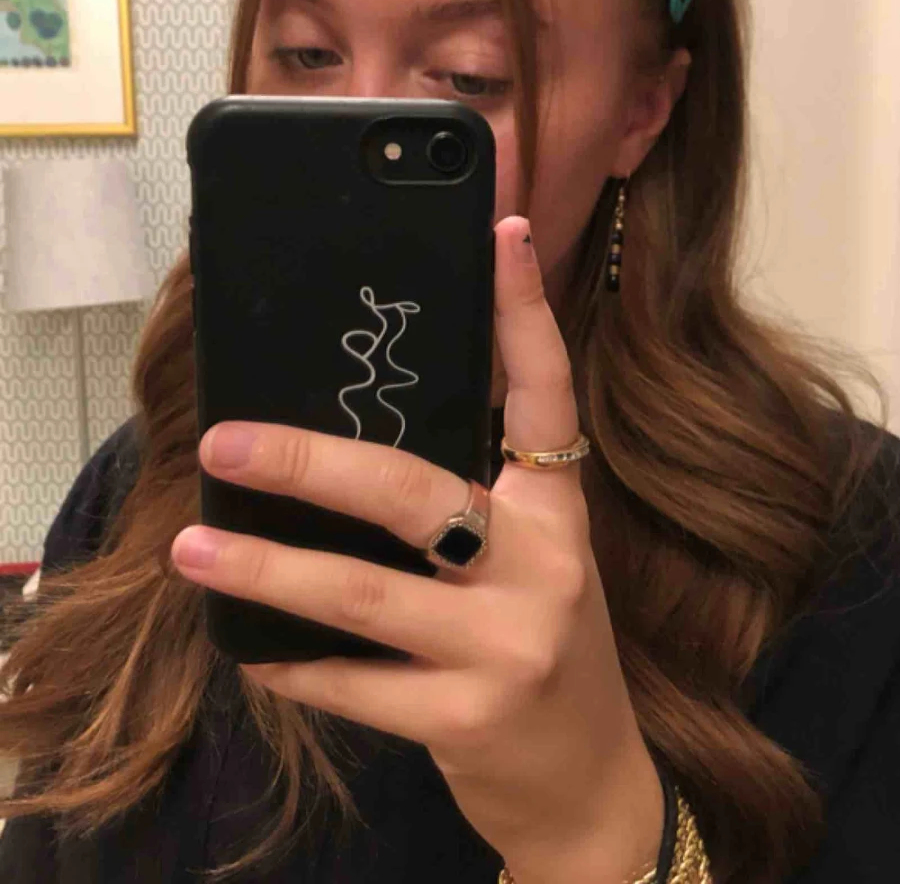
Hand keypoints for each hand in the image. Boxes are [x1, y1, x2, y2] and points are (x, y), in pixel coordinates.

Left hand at [170, 216, 662, 883]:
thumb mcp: (528, 562)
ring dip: (270, 572)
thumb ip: (469, 502)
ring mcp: (510, 647)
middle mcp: (546, 569)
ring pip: (368, 595)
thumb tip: (352, 442)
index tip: (504, 233)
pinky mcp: (468, 721)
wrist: (588, 781)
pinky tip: (252, 649)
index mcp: (560, 514)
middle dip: (313, 466)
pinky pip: (355, 686)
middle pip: (419, 495)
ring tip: (195, 548)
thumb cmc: (546, 648)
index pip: (547, 398)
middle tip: (226, 442)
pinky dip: (295, 666)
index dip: (525, 314)